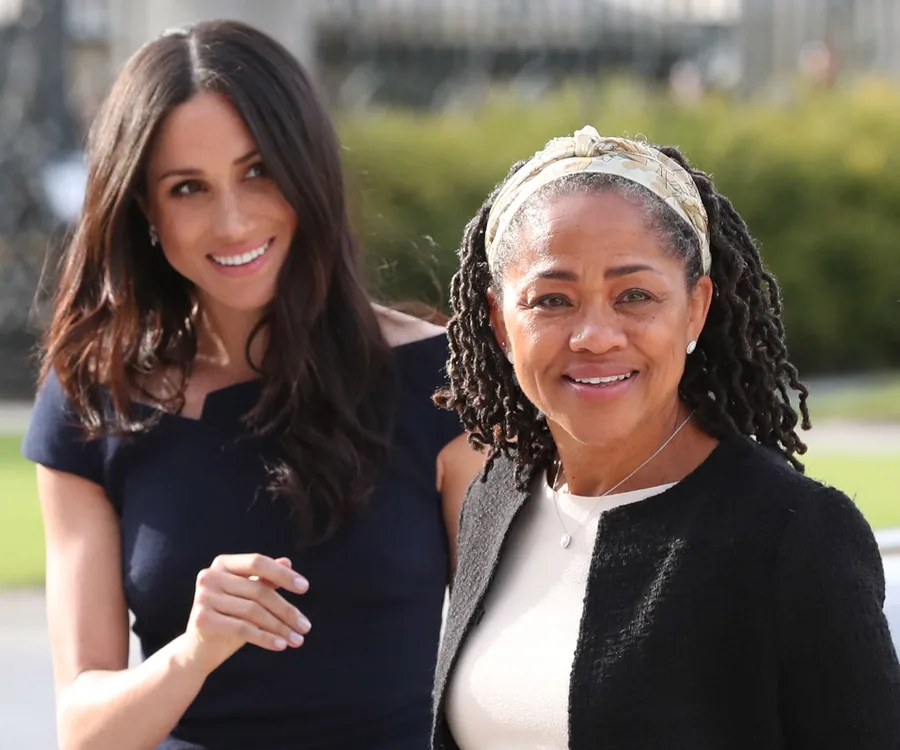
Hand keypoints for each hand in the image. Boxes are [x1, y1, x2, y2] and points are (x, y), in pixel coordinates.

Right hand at [180, 554, 310, 675]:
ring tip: (297, 640)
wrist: (198, 651)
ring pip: (254, 611)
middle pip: (259, 591)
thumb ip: (265, 580)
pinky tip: (281, 646)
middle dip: (286, 610)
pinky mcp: (203, 619)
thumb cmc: (229, 618)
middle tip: (306, 626)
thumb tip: (288, 562)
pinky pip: (243, 629)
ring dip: (280, 628)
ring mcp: (204, 597)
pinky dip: (266, 638)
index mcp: (222, 563)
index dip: (283, 574)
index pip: (258, 562)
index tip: (305, 588)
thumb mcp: (249, 597)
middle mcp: (210, 576)